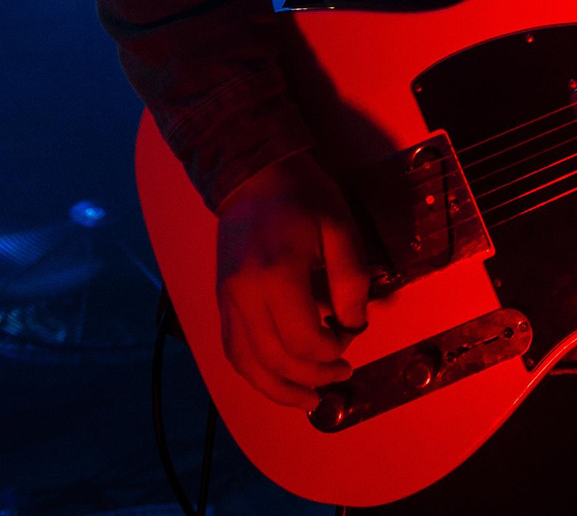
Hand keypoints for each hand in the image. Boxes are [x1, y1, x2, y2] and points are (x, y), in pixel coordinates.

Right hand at [213, 150, 373, 407]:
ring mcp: (226, 300)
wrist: (255, 175)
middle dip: (313, 376)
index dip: (333, 349)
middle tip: (343, 375)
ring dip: (279, 389)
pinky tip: (277, 380)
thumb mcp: (341, 228)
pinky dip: (255, 373)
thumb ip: (351, 280)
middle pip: (274, 360)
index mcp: (275, 274)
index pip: (303, 339)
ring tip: (309, 400)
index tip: (352, 337)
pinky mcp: (221, 301)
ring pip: (246, 364)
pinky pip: (233, 350)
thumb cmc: (303, 197)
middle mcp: (243, 294)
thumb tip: (355, 325)